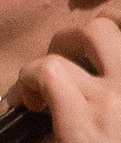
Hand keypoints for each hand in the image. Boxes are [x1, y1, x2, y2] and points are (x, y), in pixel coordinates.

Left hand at [13, 17, 120, 142]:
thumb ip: (118, 107)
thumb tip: (99, 99)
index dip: (107, 45)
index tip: (88, 68)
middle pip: (109, 26)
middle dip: (78, 37)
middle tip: (65, 67)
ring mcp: (116, 96)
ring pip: (84, 35)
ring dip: (55, 54)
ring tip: (43, 86)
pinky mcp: (85, 117)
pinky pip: (48, 71)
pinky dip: (30, 80)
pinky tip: (31, 105)